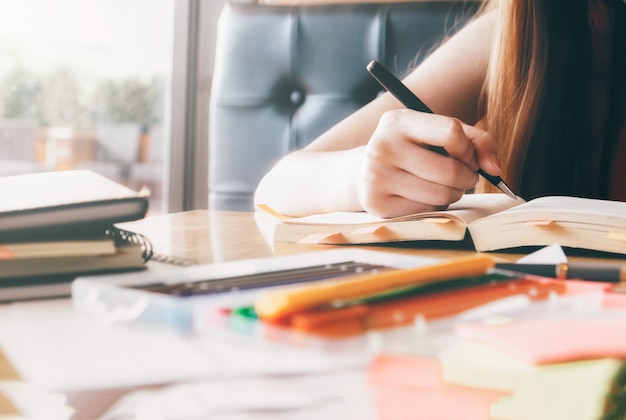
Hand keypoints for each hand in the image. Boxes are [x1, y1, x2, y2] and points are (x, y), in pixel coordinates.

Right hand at [358, 109, 501, 217]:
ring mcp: (377, 178)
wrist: (362, 172)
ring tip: (443, 185)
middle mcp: (382, 147)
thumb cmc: (411, 149)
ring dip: (453, 193)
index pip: (451, 132)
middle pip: (450, 170)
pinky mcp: (378, 204)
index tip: (468, 156)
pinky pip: (427, 211)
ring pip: (441, 194)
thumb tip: (496, 170)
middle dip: (467, 177)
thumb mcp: (436, 133)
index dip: (469, 148)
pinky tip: (423, 196)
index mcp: (398, 122)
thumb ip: (475, 140)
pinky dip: (434, 207)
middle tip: (463, 176)